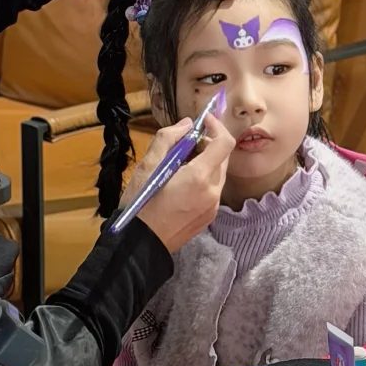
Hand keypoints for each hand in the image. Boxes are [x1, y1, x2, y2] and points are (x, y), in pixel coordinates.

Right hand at [123, 115, 234, 253]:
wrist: (141, 245)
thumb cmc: (140, 205)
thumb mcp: (148, 166)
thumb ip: (169, 138)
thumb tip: (187, 125)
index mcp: (199, 177)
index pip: (225, 142)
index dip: (216, 126)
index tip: (202, 120)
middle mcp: (213, 193)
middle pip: (223, 157)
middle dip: (208, 144)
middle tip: (184, 144)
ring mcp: (213, 208)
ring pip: (218, 174)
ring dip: (205, 162)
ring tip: (179, 165)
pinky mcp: (209, 218)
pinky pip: (212, 190)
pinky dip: (203, 179)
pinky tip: (182, 184)